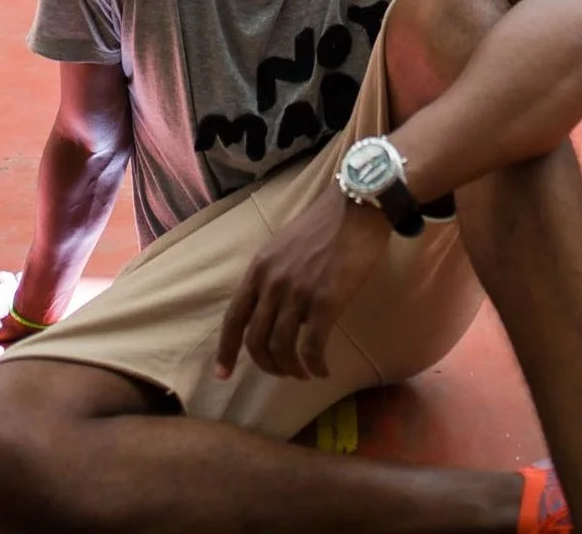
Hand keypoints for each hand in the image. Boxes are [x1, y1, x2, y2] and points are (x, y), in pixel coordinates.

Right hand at [0, 270, 51, 346]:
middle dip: (2, 282)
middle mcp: (10, 286)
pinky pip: (43, 285)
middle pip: (4, 277)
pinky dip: (40, 289)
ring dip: (20, 284)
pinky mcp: (42, 293)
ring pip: (22, 280)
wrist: (32, 318)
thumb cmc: (3, 319)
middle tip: (3, 294)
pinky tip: (42, 298)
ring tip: (22, 294)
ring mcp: (28, 289)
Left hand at [214, 185, 390, 381]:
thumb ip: (272, 278)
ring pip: (282, 349)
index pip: (233, 319)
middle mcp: (272, 283)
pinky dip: (315, 366)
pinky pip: (312, 348)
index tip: (223, 375)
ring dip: (291, 369)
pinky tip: (323, 370)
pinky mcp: (326, 301)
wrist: (357, 206)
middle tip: (282, 372)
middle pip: (255, 341)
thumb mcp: (283, 247)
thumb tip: (276, 313)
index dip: (226, 351)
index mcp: (259, 269)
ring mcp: (298, 293)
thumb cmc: (324, 225)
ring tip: (304, 372)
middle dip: (266, 365)